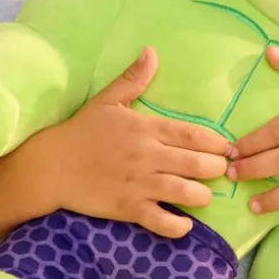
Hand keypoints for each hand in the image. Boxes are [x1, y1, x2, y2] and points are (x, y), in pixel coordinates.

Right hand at [27, 47, 232, 239]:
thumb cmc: (81, 131)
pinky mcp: (128, 208)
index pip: (193, 135)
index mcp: (146, 128)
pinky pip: (162, 222)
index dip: (217, 143)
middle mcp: (147, 156)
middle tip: (220, 171)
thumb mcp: (108, 100)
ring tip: (203, 195)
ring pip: (186, 193)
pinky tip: (184, 224)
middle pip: (197, 164)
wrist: (51, 165)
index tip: (227, 148)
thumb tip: (151, 51)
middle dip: (216, 169)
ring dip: (203, 196)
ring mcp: (139, 184)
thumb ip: (133, 78)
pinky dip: (178, 226)